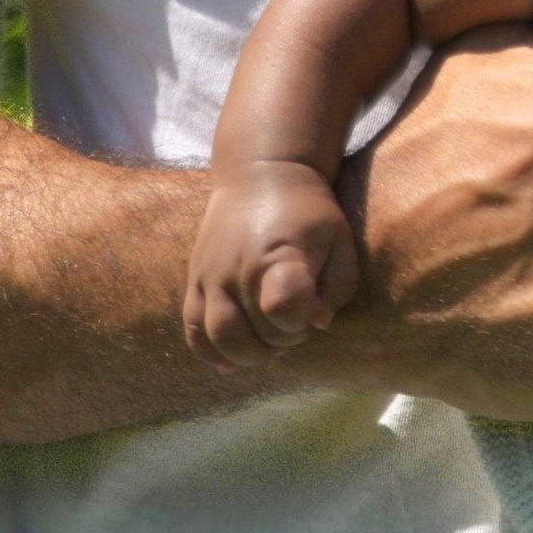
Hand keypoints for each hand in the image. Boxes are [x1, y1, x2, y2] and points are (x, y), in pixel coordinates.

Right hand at [183, 166, 359, 366]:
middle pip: (256, 332)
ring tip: (269, 344)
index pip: (283, 309)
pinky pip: (192, 330)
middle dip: (285, 339)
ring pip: (219, 338)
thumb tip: (317, 324)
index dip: (302, 322)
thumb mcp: (340, 239)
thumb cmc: (308, 211)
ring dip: (249, 355)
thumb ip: (338, 287)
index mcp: (279, 255)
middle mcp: (238, 268)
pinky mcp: (195, 281)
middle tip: (297, 322)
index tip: (314, 310)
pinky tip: (231, 360)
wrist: (261, 173)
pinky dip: (210, 352)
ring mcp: (211, 276)